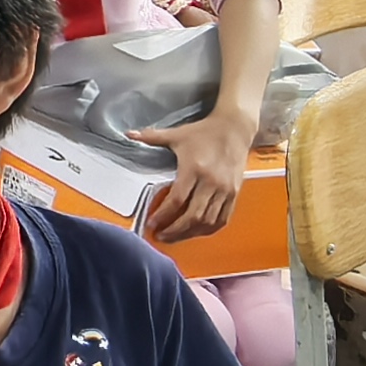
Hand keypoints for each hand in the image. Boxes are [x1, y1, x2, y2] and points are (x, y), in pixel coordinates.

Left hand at [130, 105, 254, 241]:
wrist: (235, 127)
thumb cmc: (204, 131)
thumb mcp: (177, 134)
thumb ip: (152, 137)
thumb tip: (129, 134)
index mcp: (194, 168)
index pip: (177, 200)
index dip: (163, 215)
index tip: (151, 224)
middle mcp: (211, 182)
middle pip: (192, 216)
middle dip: (174, 230)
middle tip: (160, 236)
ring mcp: (225, 189)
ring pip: (207, 221)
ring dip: (190, 233)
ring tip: (175, 237)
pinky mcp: (235, 193)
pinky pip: (222, 219)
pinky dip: (208, 229)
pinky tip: (195, 231)